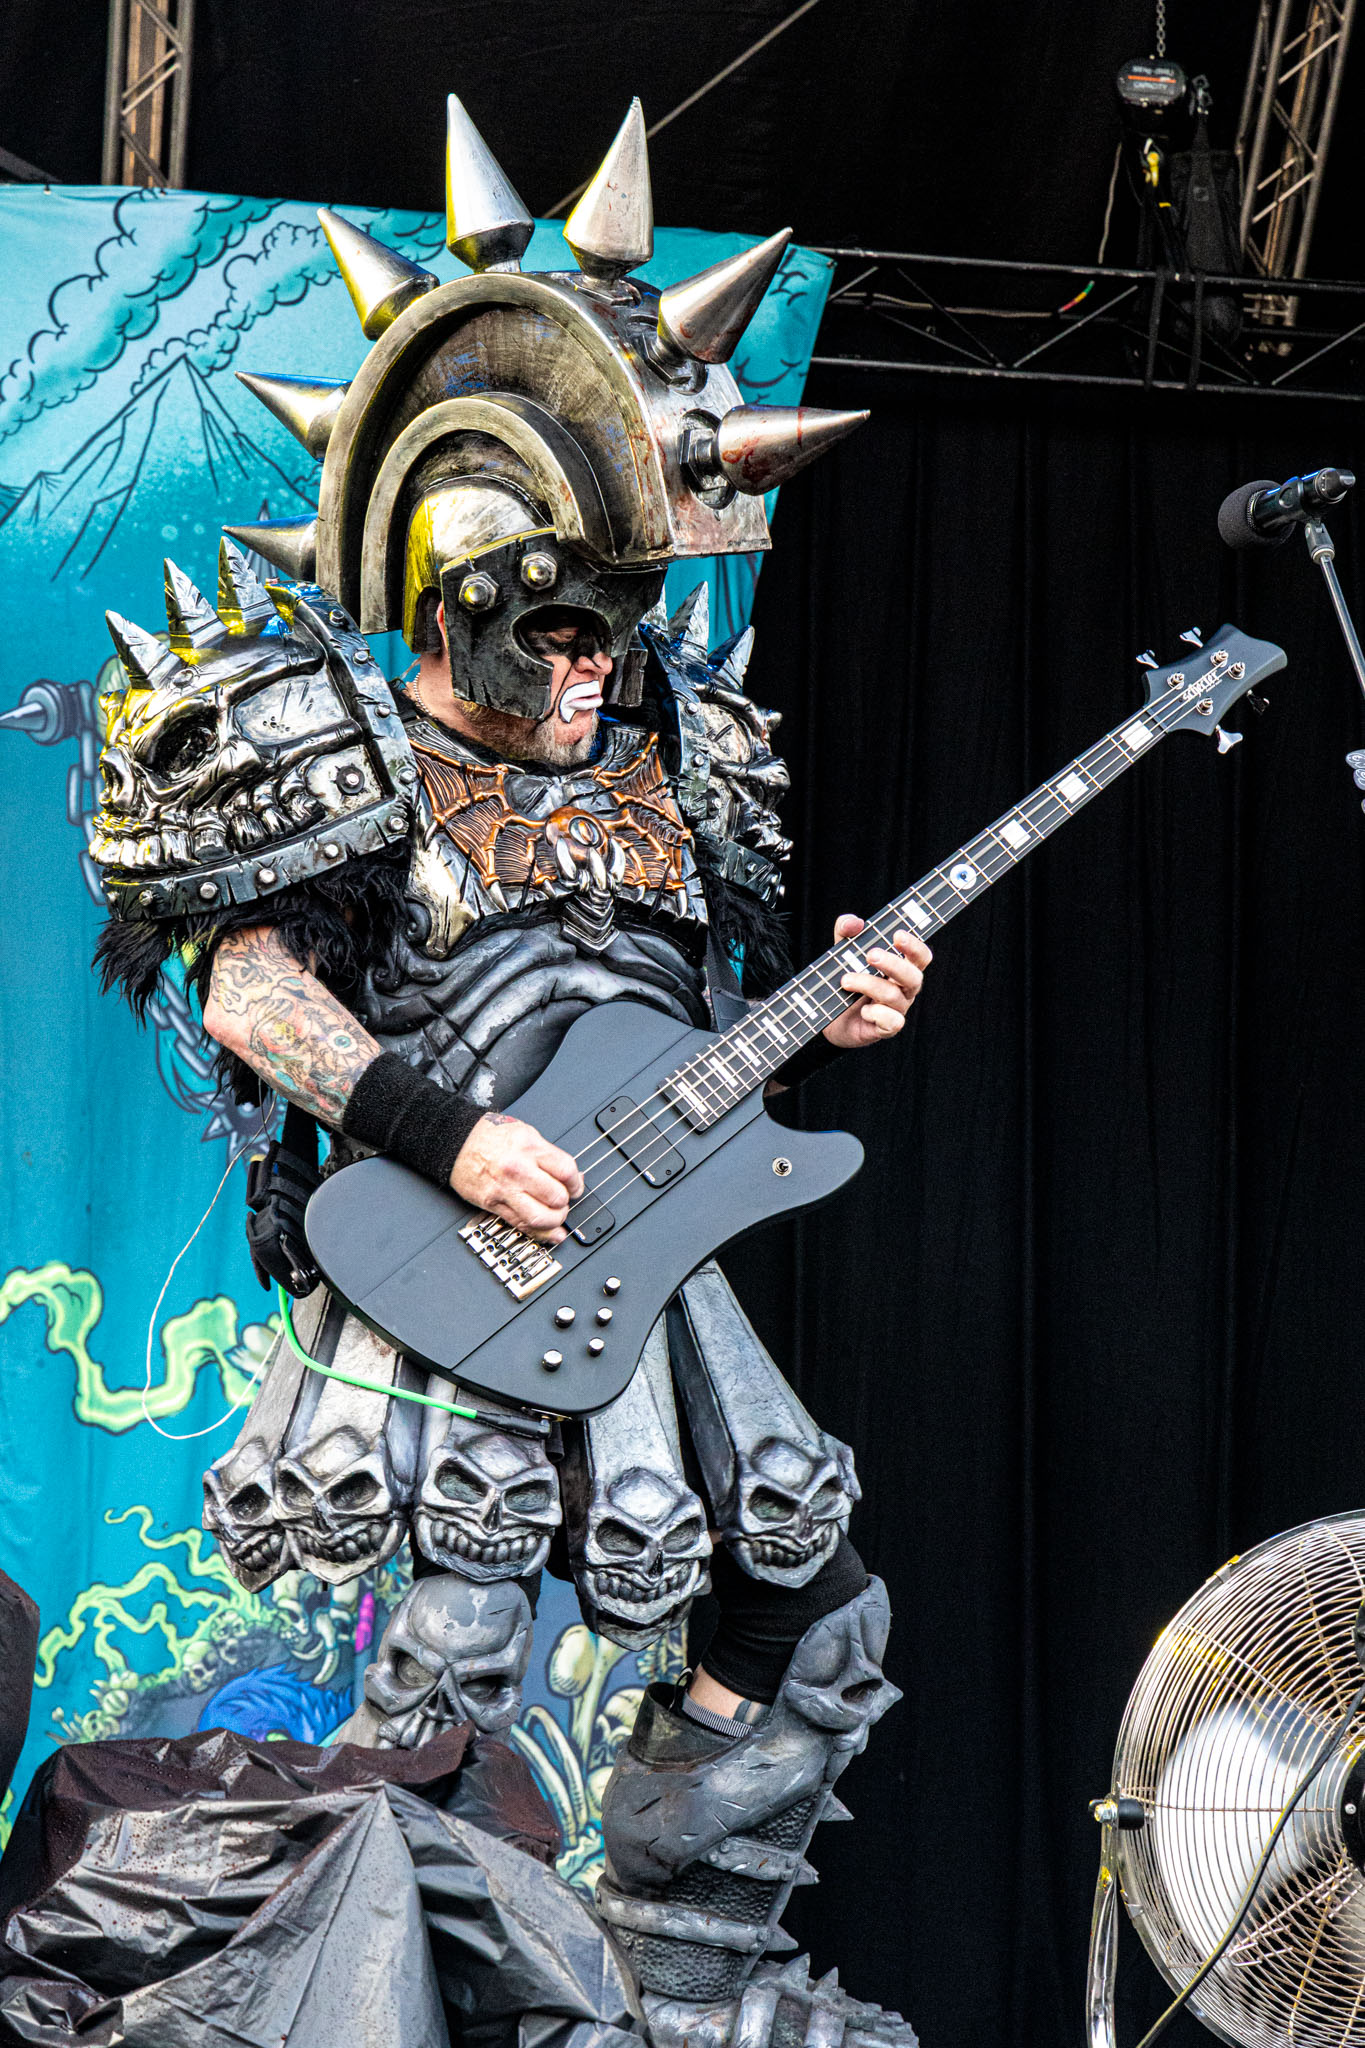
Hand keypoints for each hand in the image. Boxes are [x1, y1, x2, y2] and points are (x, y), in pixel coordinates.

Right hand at [451, 1113, 584, 1241]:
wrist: (456, 1142)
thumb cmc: (489, 1136)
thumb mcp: (525, 1133)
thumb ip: (549, 1156)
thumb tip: (573, 1177)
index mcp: (528, 1147)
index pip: (566, 1171)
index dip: (576, 1184)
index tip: (576, 1187)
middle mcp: (517, 1169)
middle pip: (556, 1197)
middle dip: (565, 1203)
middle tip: (563, 1201)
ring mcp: (504, 1189)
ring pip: (540, 1217)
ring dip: (555, 1221)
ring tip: (555, 1215)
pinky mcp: (493, 1204)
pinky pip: (521, 1225)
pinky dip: (539, 1233)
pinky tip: (550, 1233)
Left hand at [822, 913, 930, 1051]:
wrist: (829, 1017)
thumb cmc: (846, 981)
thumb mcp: (842, 952)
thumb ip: (846, 932)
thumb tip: (854, 922)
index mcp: (901, 969)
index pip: (920, 956)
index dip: (914, 946)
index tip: (897, 935)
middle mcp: (904, 989)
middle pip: (914, 976)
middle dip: (893, 964)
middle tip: (870, 955)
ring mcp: (897, 1010)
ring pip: (894, 996)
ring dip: (869, 984)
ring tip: (845, 980)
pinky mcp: (886, 1029)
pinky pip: (893, 1022)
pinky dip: (877, 1013)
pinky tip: (862, 1010)